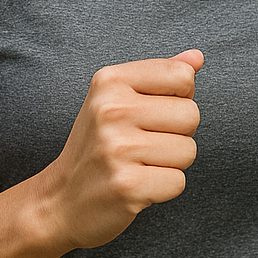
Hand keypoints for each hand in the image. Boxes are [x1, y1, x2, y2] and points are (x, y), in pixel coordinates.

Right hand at [39, 50, 202, 250]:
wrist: (60, 201)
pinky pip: (178, 182)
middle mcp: (111, 110)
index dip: (178, 99)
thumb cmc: (96, 147)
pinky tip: (137, 186)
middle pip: (191, 114)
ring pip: (188, 150)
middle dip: (177, 134)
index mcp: (109, 81)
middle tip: (144, 146)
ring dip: (170, 164)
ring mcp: (117, 148)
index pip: (182, 76)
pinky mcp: (128, 185)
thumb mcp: (117, 100)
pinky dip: (163, 188)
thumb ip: (159, 76)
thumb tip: (197, 57)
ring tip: (139, 165)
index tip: (151, 114)